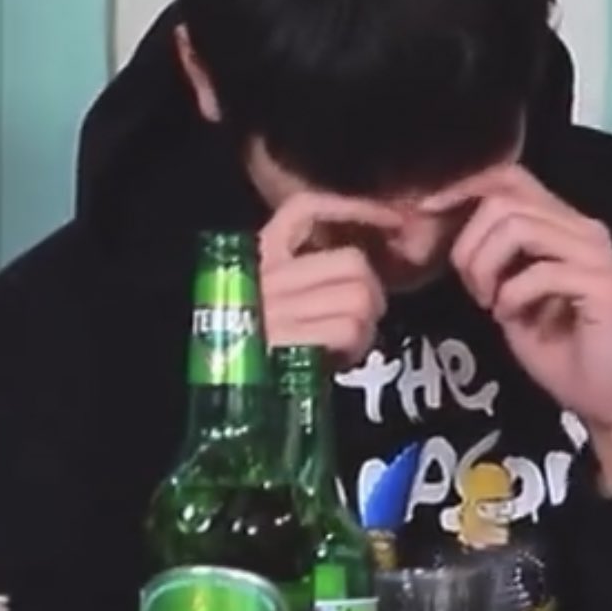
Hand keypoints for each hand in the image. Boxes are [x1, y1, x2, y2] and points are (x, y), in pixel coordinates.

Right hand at [258, 191, 400, 366]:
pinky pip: (348, 330)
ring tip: (342, 346)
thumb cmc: (255, 357)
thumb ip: (311, 279)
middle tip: (358, 320)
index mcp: (257, 258)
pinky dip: (354, 349)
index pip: (305, 209)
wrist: (219, 401)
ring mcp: (274, 307)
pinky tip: (335, 361)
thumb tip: (368, 276)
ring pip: (359, 297)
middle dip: (371, 295)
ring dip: (364, 328)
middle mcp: (264, 276)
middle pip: (354, 263)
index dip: (354, 209)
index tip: (392, 222)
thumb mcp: (277, 305)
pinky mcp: (285, 339)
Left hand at [423, 166, 611, 494]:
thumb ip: (489, 254)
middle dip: (469, 244)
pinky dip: (512, 296)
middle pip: (504, 200)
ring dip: (487, 268)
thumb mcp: (507, 292)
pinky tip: (512, 317)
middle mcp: (585, 229)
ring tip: (490, 302)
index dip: (462, 189)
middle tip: (472, 288)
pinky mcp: (606, 286)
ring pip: (519, 227)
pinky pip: (540, 272)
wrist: (605, 397)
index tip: (427, 217)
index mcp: (563, 224)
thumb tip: (440, 224)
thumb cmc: (556, 347)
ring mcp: (599, 254)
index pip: (509, 177)